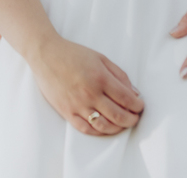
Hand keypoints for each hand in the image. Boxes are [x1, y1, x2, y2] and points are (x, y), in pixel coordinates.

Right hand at [28, 36, 144, 135]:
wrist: (46, 55)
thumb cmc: (73, 54)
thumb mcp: (101, 58)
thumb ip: (119, 75)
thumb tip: (133, 93)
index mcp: (100, 78)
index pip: (126, 99)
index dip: (137, 106)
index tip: (140, 106)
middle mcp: (90, 93)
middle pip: (118, 116)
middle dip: (131, 119)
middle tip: (135, 118)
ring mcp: (78, 105)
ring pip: (104, 126)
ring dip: (118, 128)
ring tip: (122, 124)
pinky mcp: (66, 112)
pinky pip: (86, 129)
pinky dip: (99, 132)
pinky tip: (104, 128)